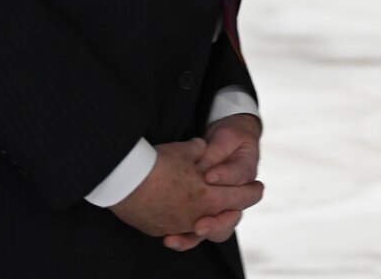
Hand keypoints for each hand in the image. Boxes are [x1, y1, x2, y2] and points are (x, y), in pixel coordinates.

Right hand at [111, 137, 263, 247]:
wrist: (123, 178)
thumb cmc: (158, 162)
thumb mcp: (187, 150)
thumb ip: (201, 151)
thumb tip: (202, 148)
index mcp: (208, 198)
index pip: (239, 199)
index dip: (251, 193)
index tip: (258, 188)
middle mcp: (194, 217)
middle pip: (223, 223)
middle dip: (231, 214)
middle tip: (235, 206)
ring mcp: (174, 226)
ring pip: (198, 231)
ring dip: (206, 223)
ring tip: (209, 216)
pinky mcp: (157, 229)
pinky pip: (176, 230)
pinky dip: (181, 225)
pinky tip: (182, 218)